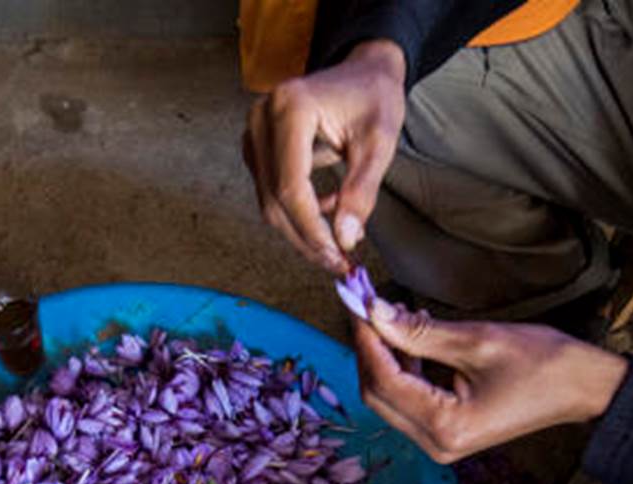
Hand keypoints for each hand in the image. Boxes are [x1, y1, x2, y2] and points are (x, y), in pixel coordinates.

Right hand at [244, 40, 406, 273]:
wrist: (361, 71)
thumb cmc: (373, 99)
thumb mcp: (379, 143)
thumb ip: (362, 192)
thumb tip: (345, 240)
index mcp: (290, 109)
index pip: (292, 188)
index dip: (312, 230)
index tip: (337, 257)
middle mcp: (261, 119)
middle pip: (275, 199)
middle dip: (306, 238)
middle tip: (336, 263)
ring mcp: (253, 132)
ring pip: (269, 201)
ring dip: (300, 229)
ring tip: (335, 242)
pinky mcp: (255, 146)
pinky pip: (269, 191)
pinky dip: (296, 212)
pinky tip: (327, 210)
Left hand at [352, 300, 628, 463]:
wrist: (584, 388)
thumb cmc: (543, 364)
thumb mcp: (478, 340)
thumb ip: (420, 332)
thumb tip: (375, 313)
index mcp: (446, 427)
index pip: (385, 381)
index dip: (366, 340)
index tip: (356, 302)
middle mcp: (436, 444)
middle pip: (378, 395)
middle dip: (368, 348)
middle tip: (363, 305)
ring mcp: (440, 442)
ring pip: (389, 397)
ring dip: (383, 356)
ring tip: (384, 313)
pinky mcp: (446, 432)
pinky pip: (409, 399)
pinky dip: (402, 368)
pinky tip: (407, 335)